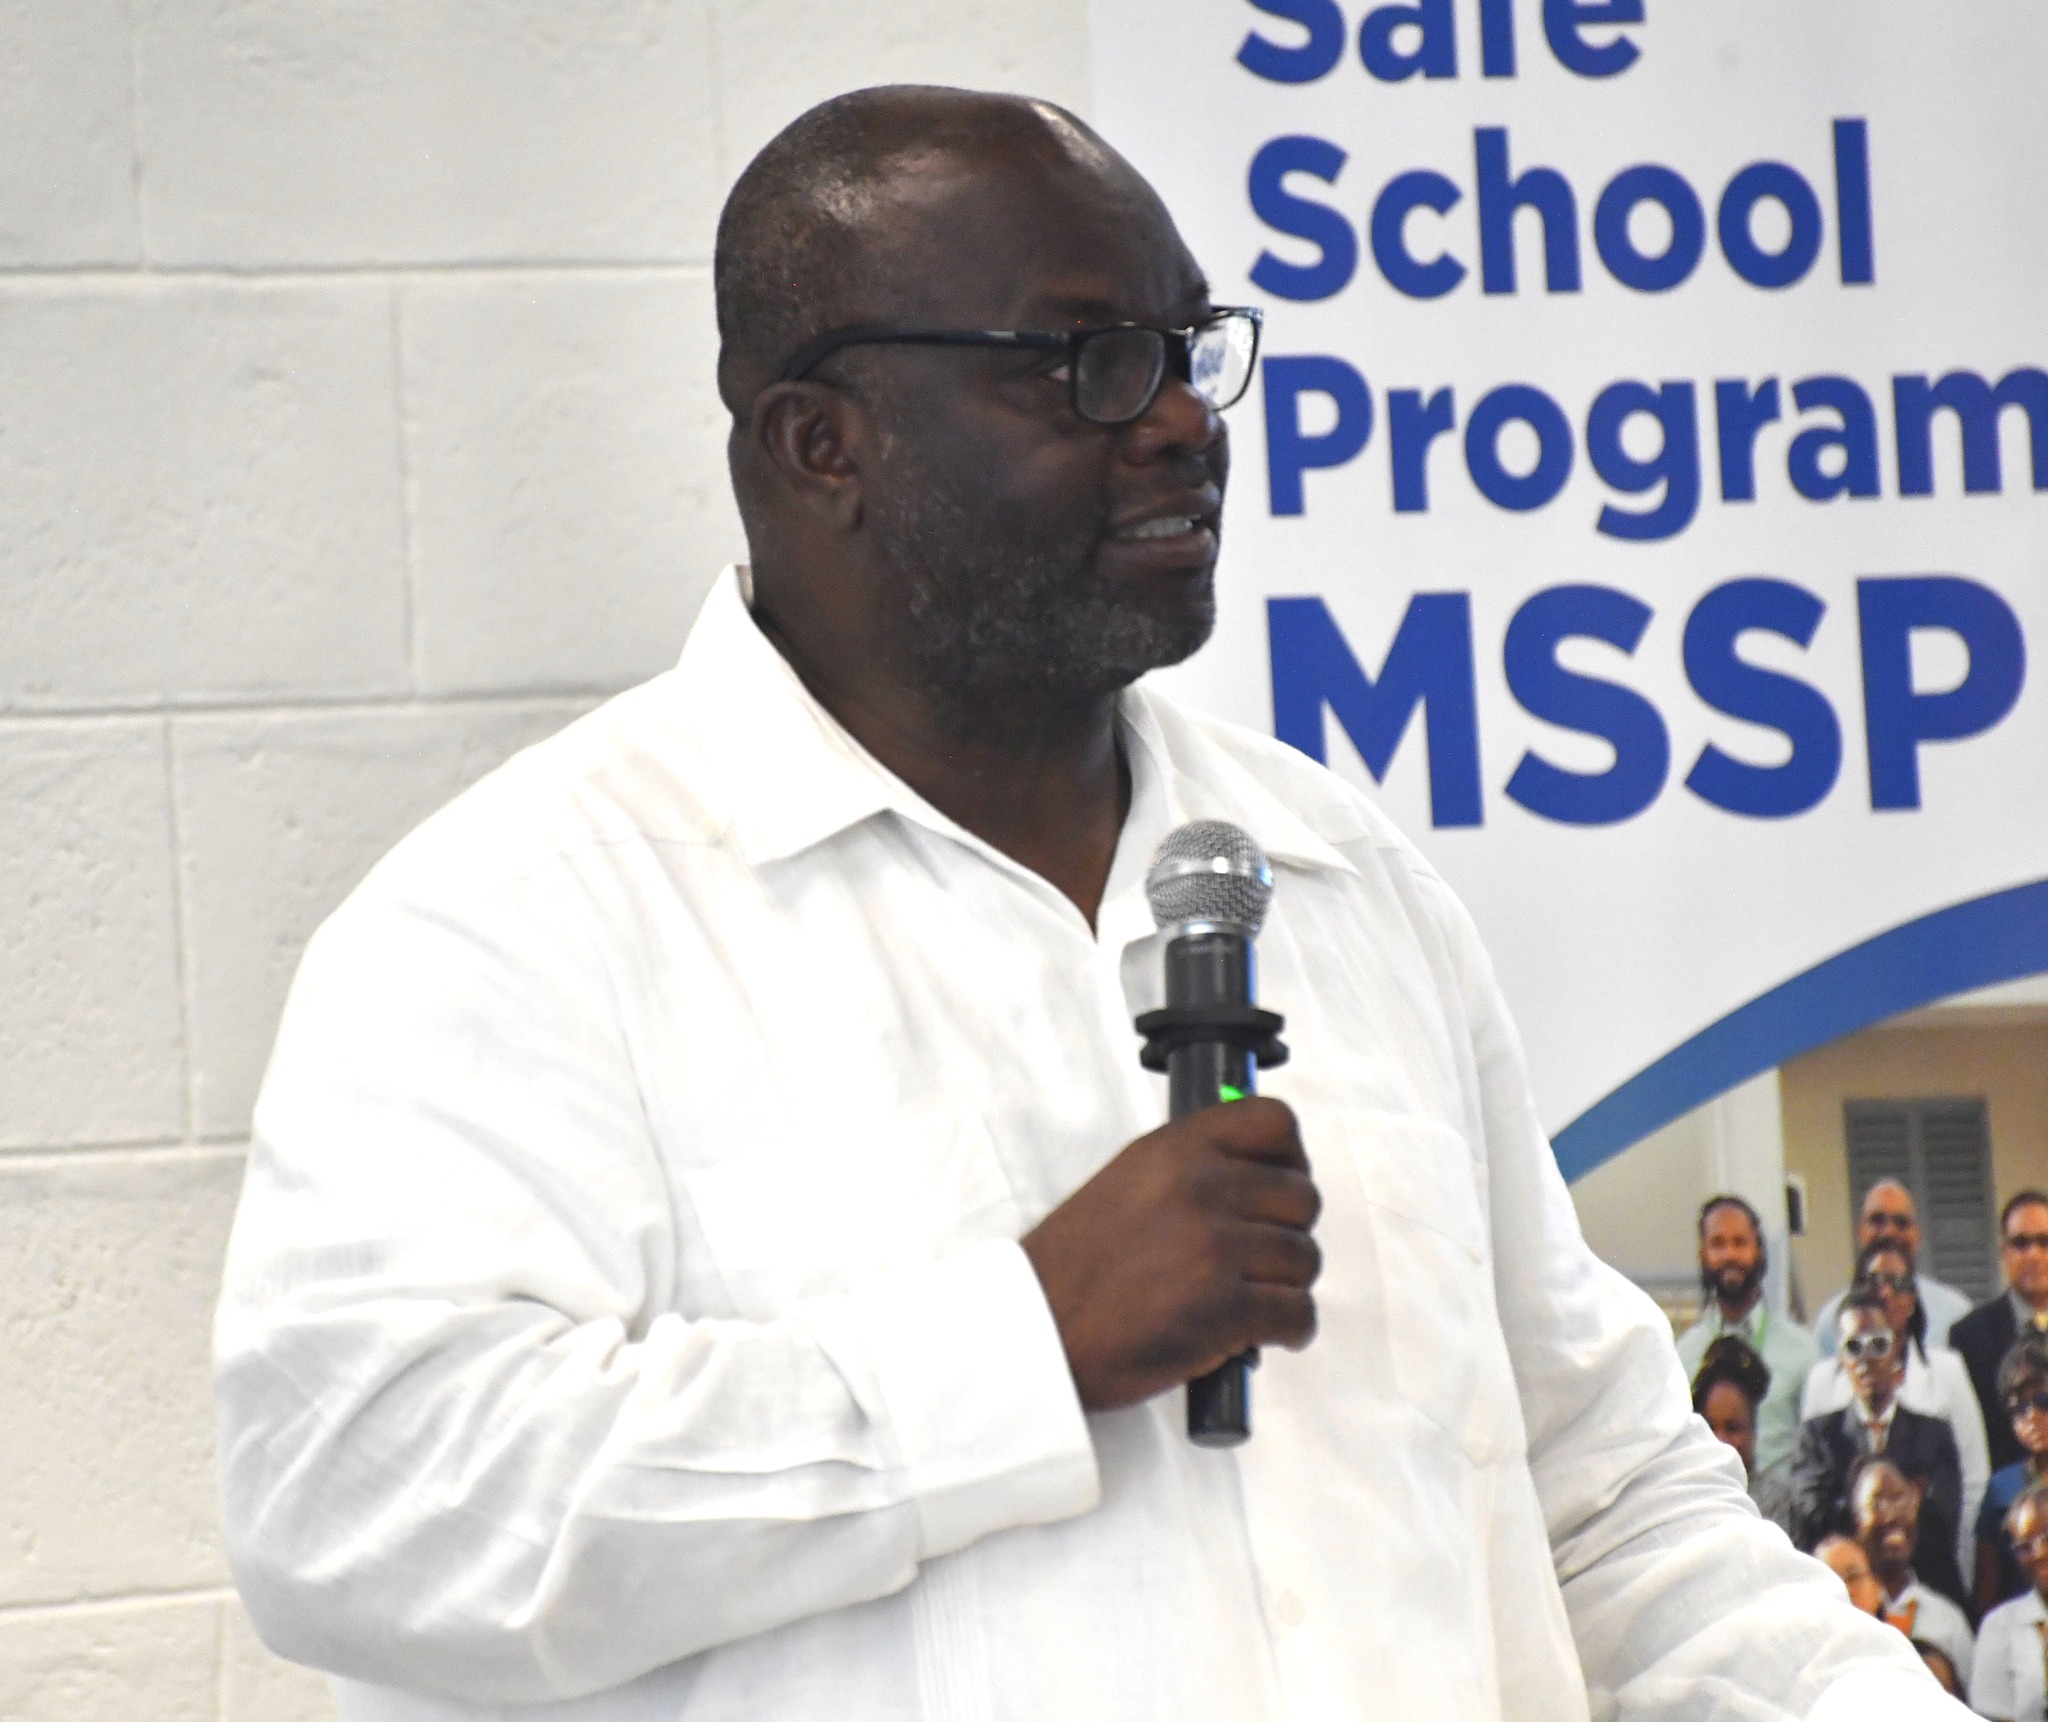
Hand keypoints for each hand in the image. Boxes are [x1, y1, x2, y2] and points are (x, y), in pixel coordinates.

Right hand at [1020, 1096, 1320, 1411]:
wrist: (1037, 1329)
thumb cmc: (1076, 1266)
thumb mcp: (1128, 1181)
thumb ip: (1190, 1167)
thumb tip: (1259, 1174)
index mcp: (1175, 1150)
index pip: (1274, 1122)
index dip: (1291, 1158)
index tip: (1280, 1184)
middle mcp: (1201, 1189)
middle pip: (1302, 1199)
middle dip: (1289, 1232)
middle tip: (1260, 1257)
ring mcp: (1215, 1248)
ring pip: (1305, 1260)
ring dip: (1287, 1285)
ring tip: (1255, 1299)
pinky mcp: (1224, 1310)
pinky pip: (1299, 1314)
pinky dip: (1291, 1330)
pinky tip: (1264, 1334)